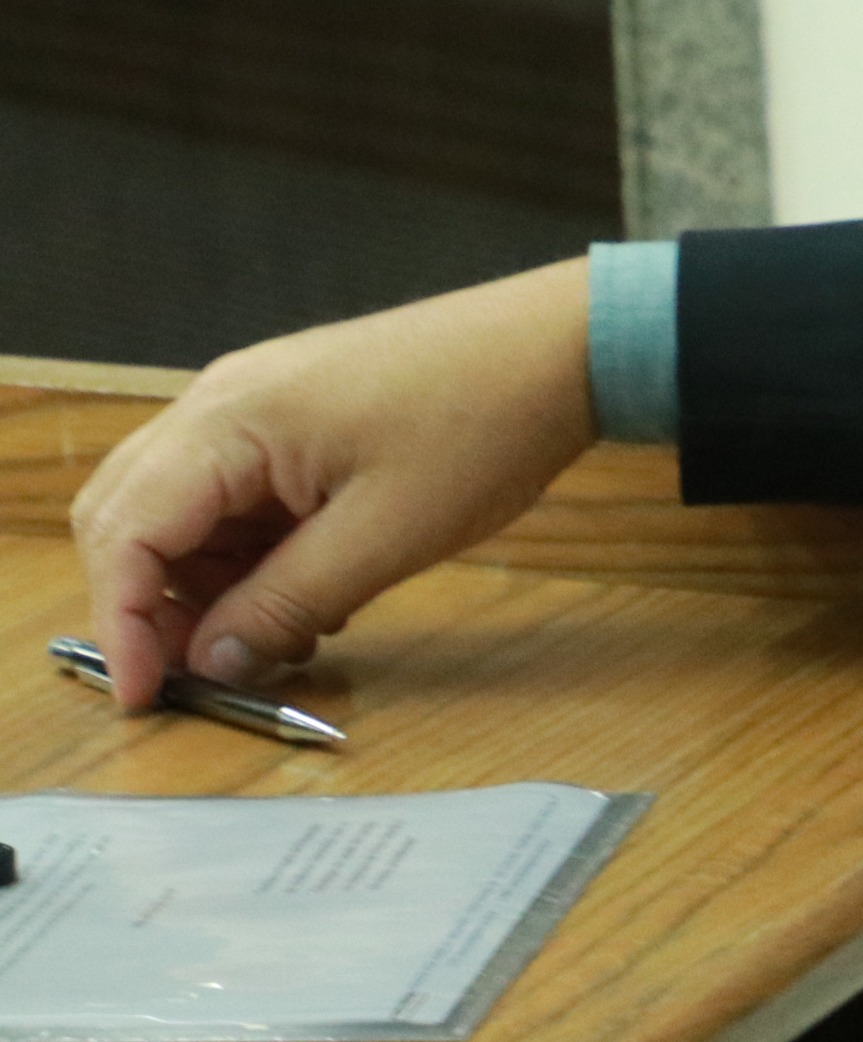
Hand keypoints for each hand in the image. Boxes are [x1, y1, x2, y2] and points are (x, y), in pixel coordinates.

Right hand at [70, 260, 601, 703]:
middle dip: (152, 604)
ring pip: (185, 512)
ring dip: (210, 582)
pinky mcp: (296, 417)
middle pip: (132, 518)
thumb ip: (286, 604)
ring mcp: (257, 404)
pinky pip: (240, 496)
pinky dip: (253, 553)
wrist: (562, 346)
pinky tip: (310, 594)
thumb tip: (212, 661)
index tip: (146, 695)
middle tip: (203, 673)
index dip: (121, 623)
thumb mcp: (386, 537)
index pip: (124, 533)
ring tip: (278, 637)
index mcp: (227, 421)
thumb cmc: (484, 423)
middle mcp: (222, 402)